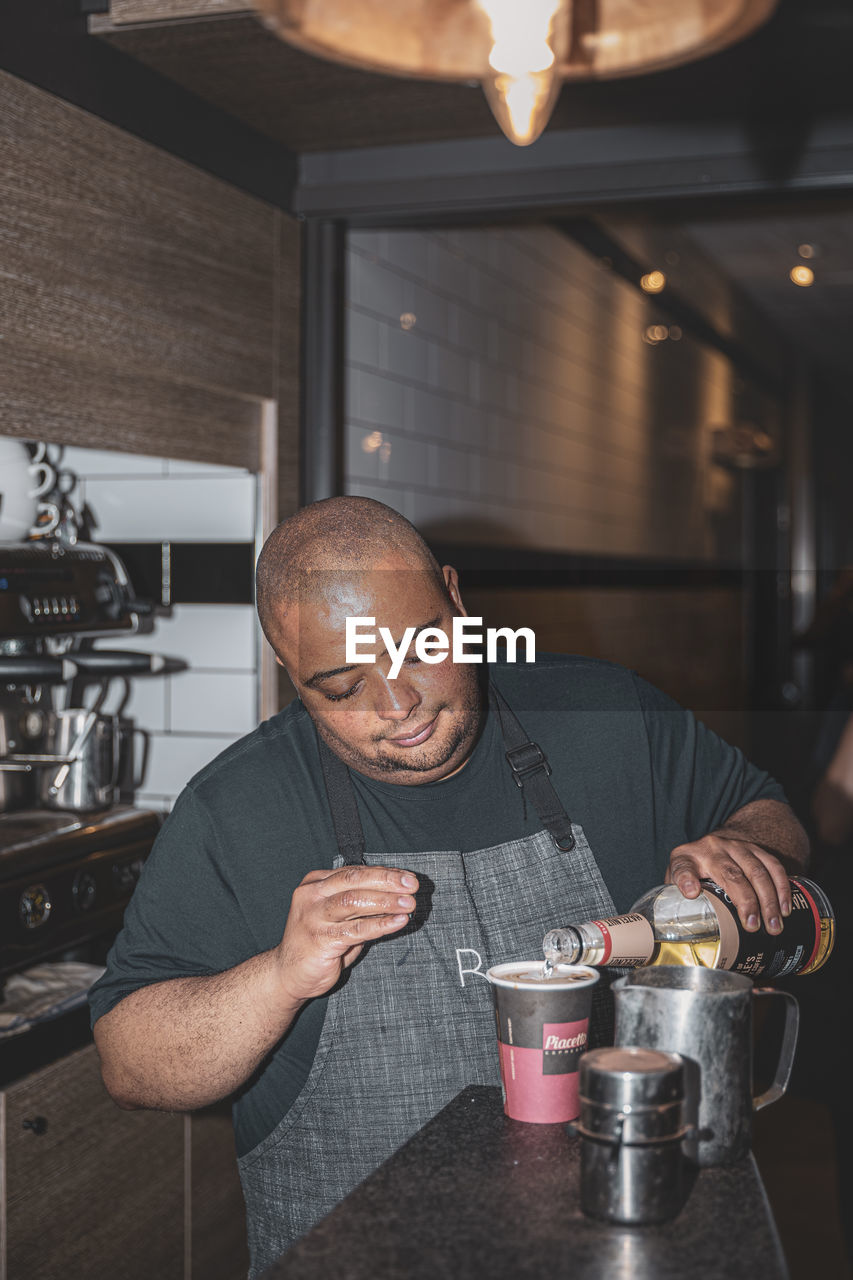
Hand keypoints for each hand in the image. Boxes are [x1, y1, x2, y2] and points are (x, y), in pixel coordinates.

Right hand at [275, 864, 418, 1003]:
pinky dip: (380, 924)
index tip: (407, 877)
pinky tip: (398, 922)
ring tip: (409, 904)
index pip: (354, 872)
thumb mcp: (338, 916)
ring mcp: (313, 917)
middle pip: (354, 880)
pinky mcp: (319, 940)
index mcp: (315, 883)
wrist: (286, 975)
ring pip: (354, 901)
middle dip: (387, 881)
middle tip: (412, 884)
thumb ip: (360, 903)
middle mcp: (311, 895)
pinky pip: (355, 930)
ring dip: (386, 901)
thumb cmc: (318, 942)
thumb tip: (397, 893)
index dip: (383, 873)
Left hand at [665, 835, 791, 933]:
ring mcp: (735, 846)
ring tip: (773, 925)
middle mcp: (711, 848)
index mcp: (687, 858)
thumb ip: (677, 902)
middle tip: (753, 927)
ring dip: (768, 900)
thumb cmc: (695, 871)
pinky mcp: (755, 848)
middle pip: (730, 873)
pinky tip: (785, 908)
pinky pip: (773, 866)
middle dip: (745, 901)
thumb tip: (681, 939)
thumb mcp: (679, 881)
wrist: (714, 844)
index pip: (682, 867)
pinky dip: (782, 888)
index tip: (691, 893)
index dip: (686, 879)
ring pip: (756, 871)